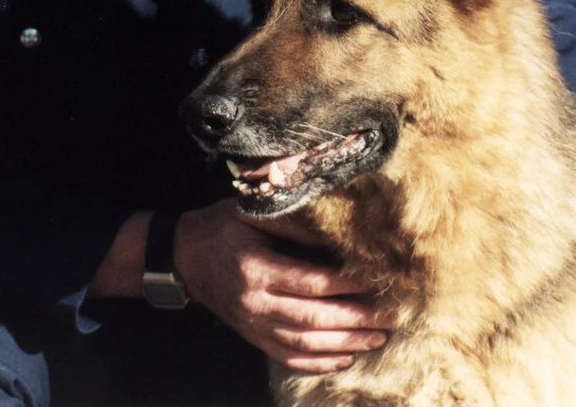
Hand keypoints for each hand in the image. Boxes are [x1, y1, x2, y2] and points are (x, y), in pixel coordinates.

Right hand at [174, 199, 391, 372]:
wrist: (185, 254)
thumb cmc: (223, 225)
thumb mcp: (254, 212)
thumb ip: (294, 223)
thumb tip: (338, 232)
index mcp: (256, 268)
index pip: (310, 281)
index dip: (346, 283)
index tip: (376, 280)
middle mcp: (254, 303)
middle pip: (312, 319)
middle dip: (355, 320)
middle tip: (390, 316)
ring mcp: (252, 325)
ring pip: (304, 344)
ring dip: (345, 344)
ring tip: (378, 337)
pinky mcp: (252, 337)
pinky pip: (288, 358)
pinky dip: (319, 362)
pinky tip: (346, 357)